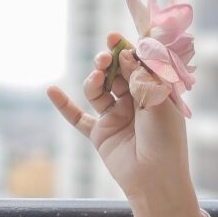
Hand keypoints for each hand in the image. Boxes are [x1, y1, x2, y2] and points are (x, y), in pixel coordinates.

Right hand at [46, 30, 193, 202]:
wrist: (156, 178)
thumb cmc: (166, 140)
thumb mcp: (159, 102)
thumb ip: (141, 78)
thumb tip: (126, 54)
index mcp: (155, 94)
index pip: (139, 65)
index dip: (126, 50)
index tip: (113, 37)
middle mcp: (136, 103)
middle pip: (117, 75)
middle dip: (109, 63)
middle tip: (104, 58)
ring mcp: (117, 118)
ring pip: (99, 91)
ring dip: (94, 80)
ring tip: (96, 77)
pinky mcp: (101, 134)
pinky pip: (79, 118)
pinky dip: (64, 106)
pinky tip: (51, 90)